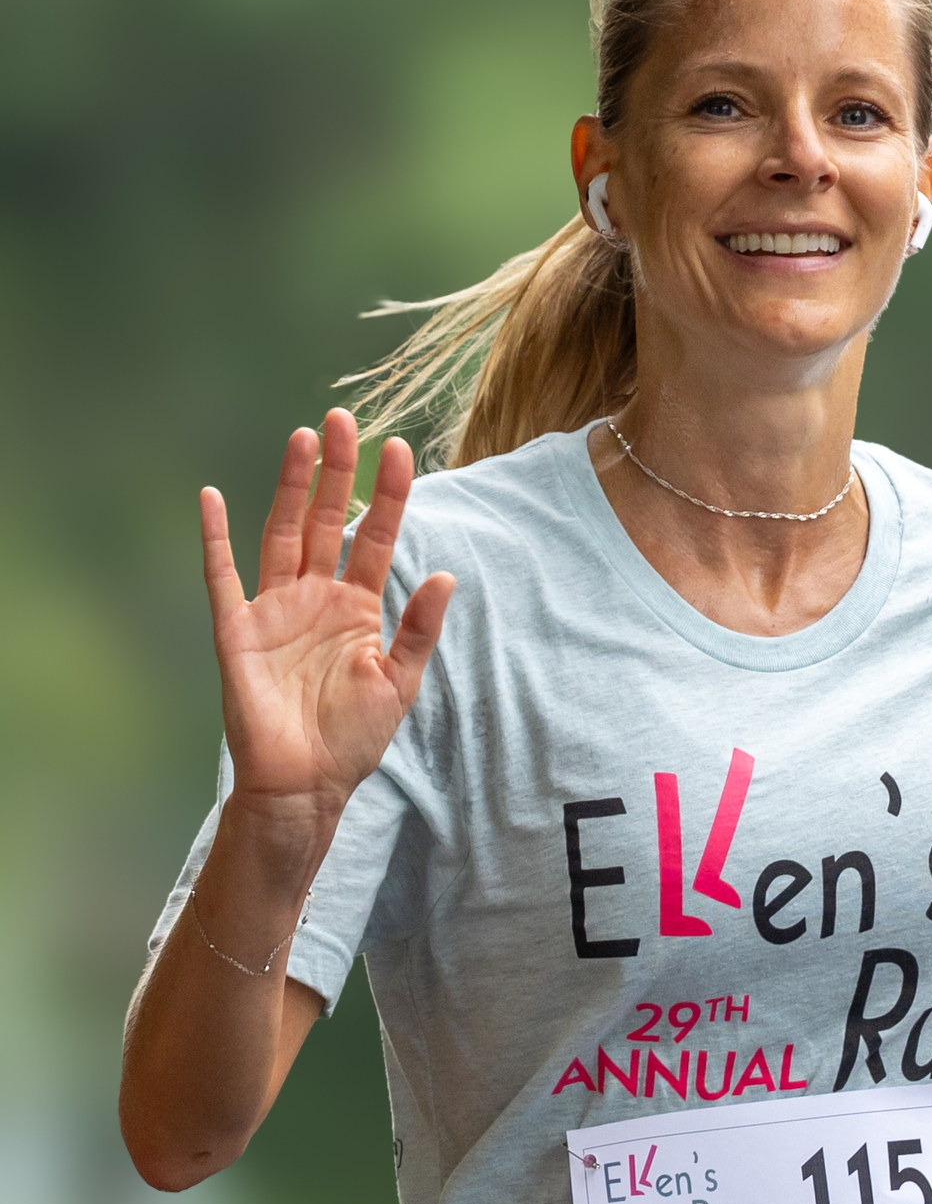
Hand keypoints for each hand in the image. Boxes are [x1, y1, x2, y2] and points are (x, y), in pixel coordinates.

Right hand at [202, 409, 452, 818]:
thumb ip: (418, 629)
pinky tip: (211, 497)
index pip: (376, 536)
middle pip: (325, 519)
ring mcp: (273, 610)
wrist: (305, 784)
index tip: (400, 448)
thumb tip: (447, 576)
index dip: (388, 494)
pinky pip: (223, 576)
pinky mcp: (237, 630)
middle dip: (335, 470)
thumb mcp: (398, 683)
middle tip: (343, 419)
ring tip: (302, 437)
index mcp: (356, 607)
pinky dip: (215, 538)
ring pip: (282, 533)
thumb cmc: (352, 739)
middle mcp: (314, 598)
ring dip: (290, 486)